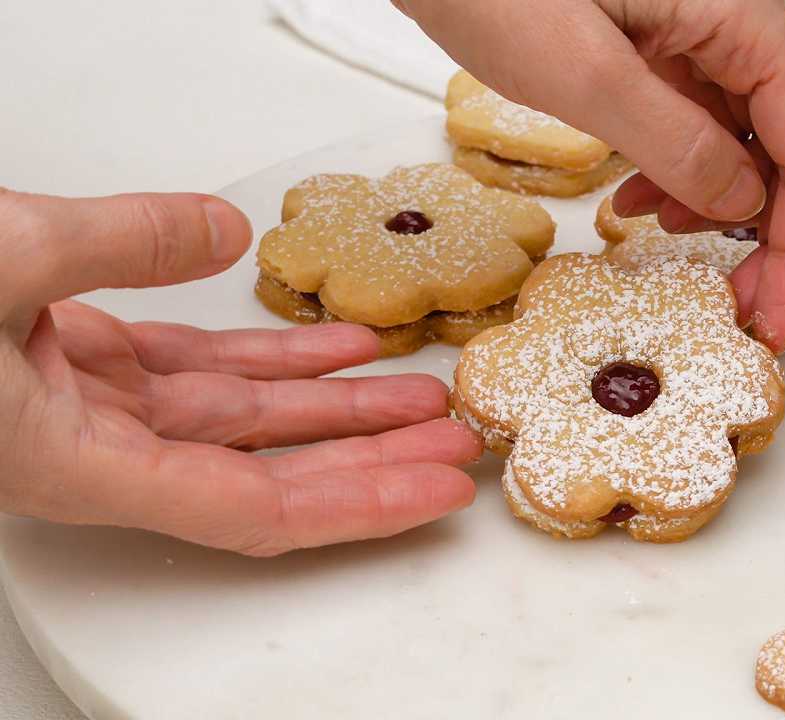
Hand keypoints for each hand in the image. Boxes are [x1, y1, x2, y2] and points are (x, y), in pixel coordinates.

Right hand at [0, 190, 481, 555]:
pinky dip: (277, 349)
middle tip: (456, 443)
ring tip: (421, 387)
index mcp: (77, 464)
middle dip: (369, 454)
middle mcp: (95, 447)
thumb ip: (118, 242)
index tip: (434, 494)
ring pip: (244, 413)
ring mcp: (92, 400)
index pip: (254, 512)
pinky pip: (203, 362)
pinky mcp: (82, 352)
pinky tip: (341, 339)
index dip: (355, 505)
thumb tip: (222, 230)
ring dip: (336, 399)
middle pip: (269, 469)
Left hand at [396, 0, 784, 351]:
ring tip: (675, 247)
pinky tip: (638, 204)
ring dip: (724, 209)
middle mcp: (732, 22)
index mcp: (739, 16)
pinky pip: (696, 122)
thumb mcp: (582, 74)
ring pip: (747, 140)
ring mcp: (695, 34)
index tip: (778, 312)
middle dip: (775, 235)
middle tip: (744, 309)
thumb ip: (675, 143)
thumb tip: (742, 205)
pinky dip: (680, 175)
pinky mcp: (656, 46)